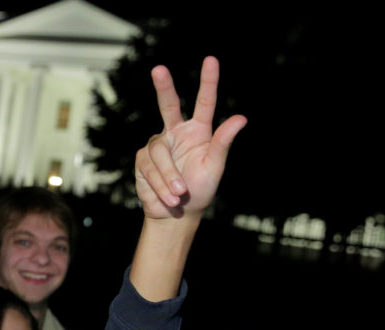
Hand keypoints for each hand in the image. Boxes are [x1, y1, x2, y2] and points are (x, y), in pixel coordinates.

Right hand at [135, 56, 246, 217]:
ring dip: (170, 176)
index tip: (211, 60)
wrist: (176, 214)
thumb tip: (241, 117)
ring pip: (160, 152)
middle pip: (168, 104)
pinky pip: (149, 167)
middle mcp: (176, 132)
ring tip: (179, 193)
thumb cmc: (200, 190)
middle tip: (158, 69)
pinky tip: (168, 196)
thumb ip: (223, 142)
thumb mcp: (214, 166)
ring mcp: (157, 145)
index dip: (208, 81)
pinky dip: (159, 184)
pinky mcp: (142, 160)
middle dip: (164, 87)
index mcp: (198, 131)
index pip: (204, 102)